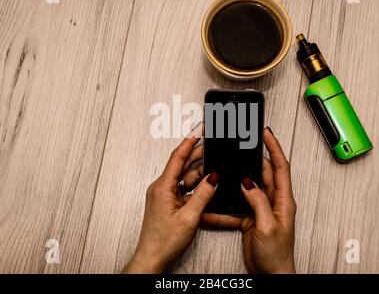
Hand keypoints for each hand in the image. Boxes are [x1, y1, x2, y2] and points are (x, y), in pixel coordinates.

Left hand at [122, 125, 219, 273]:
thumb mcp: (189, 217)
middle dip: (199, 154)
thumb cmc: (163, 241)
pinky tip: (209, 186)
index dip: (190, 140)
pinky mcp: (171, 204)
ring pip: (187, 179)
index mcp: (162, 187)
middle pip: (183, 165)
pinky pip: (186, 191)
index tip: (199, 129)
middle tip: (213, 144)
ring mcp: (166, 196)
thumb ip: (203, 194)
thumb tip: (214, 177)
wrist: (152, 259)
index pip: (177, 156)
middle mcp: (162, 188)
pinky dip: (198, 188)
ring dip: (201, 173)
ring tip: (217, 166)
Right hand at [201, 127, 296, 273]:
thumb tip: (248, 182)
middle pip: (262, 172)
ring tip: (228, 168)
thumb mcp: (268, 226)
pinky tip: (218, 202)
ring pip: (248, 186)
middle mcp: (273, 201)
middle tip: (242, 145)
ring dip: (237, 179)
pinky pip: (237, 204)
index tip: (266, 134)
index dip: (274, 148)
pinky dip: (227, 203)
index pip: (281, 167)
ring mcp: (261, 208)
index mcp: (283, 200)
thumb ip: (258, 202)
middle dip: (252, 158)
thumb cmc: (277, 255)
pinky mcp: (250, 216)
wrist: (271, 274)